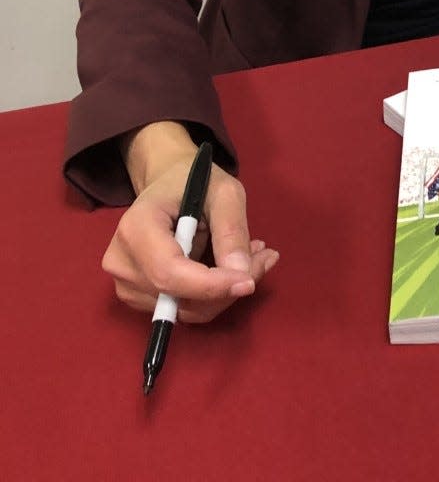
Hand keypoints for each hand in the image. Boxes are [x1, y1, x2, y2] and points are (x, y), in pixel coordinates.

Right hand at [103, 125, 278, 323]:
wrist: (167, 183)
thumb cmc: (193, 180)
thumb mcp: (224, 192)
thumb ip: (231, 229)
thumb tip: (240, 274)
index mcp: (136, 227)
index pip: (169, 272)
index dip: (210, 285)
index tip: (249, 282)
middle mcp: (122, 262)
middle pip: (178, 299)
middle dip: (227, 288)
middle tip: (264, 259)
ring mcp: (125, 283)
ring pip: (185, 310)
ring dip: (224, 292)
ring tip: (250, 257)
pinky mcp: (137, 296)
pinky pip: (182, 309)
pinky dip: (211, 295)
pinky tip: (227, 266)